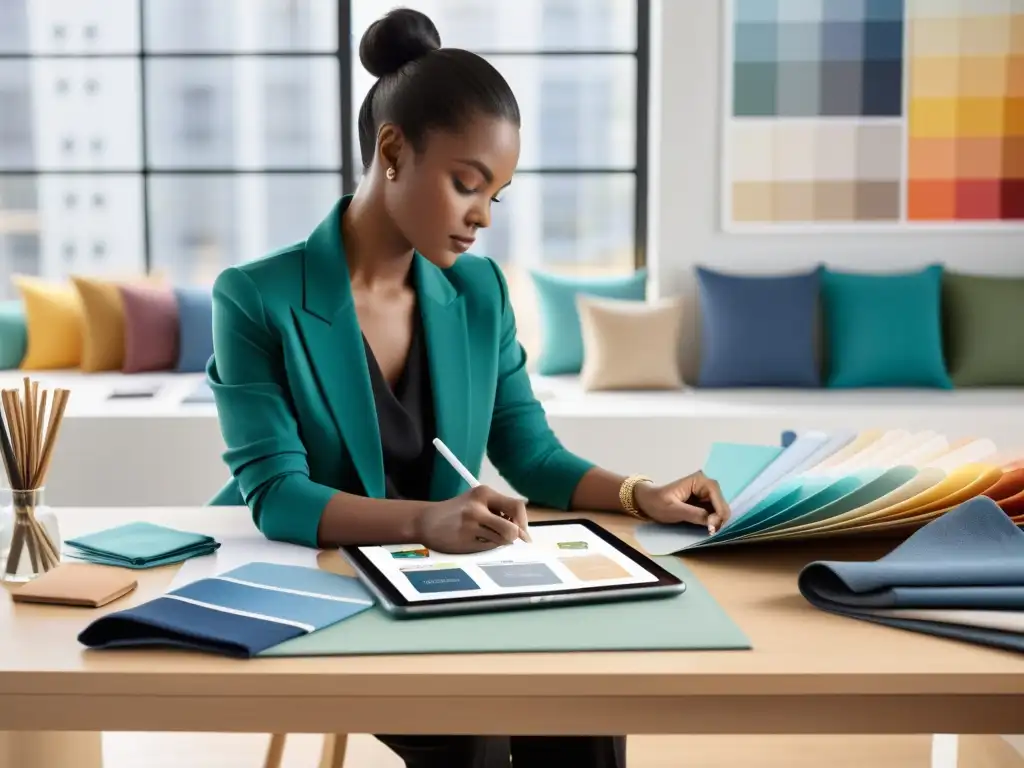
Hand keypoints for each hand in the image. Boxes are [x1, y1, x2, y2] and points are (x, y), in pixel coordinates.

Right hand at [414, 485, 530, 553]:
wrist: (426, 520)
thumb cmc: (457, 512)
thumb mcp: (477, 502)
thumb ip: (499, 511)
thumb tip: (522, 533)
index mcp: (484, 493)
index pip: (516, 507)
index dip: (523, 522)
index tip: (522, 532)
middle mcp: (477, 506)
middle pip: (512, 527)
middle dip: (514, 536)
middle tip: (509, 538)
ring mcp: (470, 524)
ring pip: (502, 539)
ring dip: (499, 541)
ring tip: (485, 536)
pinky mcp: (464, 539)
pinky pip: (488, 547)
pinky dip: (487, 546)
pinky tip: (474, 540)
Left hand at [633, 471, 729, 532]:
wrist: (648, 501)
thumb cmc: (657, 502)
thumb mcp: (673, 509)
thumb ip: (693, 514)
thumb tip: (712, 522)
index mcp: (699, 480)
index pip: (716, 496)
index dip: (718, 512)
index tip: (712, 528)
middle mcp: (706, 484)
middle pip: (721, 503)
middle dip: (719, 518)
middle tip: (710, 532)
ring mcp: (706, 493)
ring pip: (720, 509)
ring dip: (717, 521)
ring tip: (708, 531)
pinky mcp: (704, 502)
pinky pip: (714, 512)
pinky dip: (713, 521)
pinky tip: (707, 527)